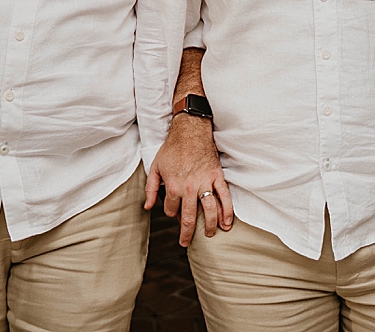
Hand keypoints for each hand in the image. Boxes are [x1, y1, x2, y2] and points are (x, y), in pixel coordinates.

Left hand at [144, 114, 233, 246]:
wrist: (190, 131)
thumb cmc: (172, 148)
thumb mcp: (155, 167)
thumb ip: (150, 189)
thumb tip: (148, 207)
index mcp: (173, 187)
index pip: (172, 210)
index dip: (171, 214)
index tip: (173, 213)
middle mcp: (189, 188)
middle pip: (189, 218)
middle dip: (187, 233)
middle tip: (186, 242)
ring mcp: (205, 183)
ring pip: (210, 211)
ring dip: (210, 226)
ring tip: (210, 235)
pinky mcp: (217, 177)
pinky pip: (224, 197)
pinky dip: (227, 211)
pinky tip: (227, 223)